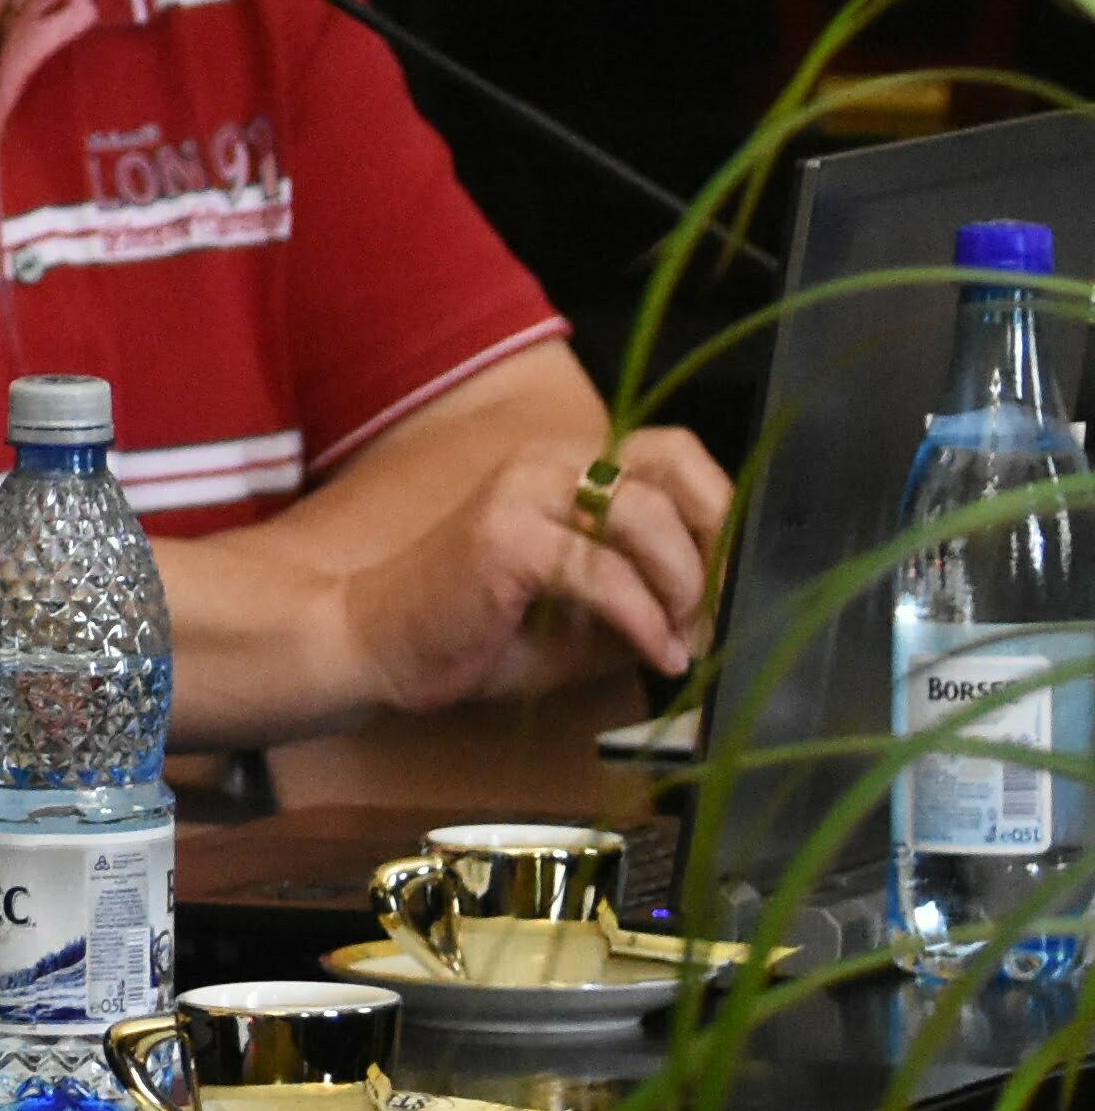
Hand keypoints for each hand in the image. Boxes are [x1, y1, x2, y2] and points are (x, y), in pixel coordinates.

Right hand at [342, 422, 734, 709]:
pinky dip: (644, 619)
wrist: (375, 647)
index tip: (737, 580)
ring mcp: (522, 492)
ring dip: (684, 586)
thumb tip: (722, 613)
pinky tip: (655, 654)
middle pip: (671, 467)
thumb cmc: (477, 632)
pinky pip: (603, 572)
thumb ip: (645, 595)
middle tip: (721, 609)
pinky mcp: (505, 536)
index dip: (721, 510)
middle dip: (716, 541)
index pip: (674, 456)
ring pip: (646, 517)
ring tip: (685, 639)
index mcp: (567, 469)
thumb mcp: (585, 612)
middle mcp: (547, 462)